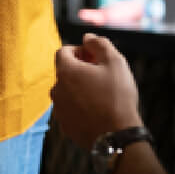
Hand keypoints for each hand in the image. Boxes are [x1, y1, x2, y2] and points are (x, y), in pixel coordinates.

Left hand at [51, 33, 143, 148]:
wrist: (118, 136)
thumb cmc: (117, 96)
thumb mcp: (115, 62)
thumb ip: (99, 43)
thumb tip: (87, 37)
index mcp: (66, 71)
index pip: (63, 51)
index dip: (79, 50)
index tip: (95, 58)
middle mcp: (57, 90)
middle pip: (64, 72)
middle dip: (80, 69)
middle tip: (101, 75)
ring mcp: (59, 110)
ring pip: (66, 92)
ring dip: (78, 88)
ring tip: (100, 94)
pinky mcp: (65, 126)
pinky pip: (70, 110)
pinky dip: (79, 106)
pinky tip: (97, 111)